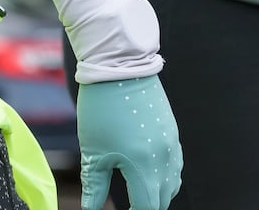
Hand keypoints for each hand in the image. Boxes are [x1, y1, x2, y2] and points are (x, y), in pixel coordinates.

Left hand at [77, 74, 181, 209]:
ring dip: (158, 192)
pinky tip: (149, 172)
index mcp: (144, 167)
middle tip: (130, 203)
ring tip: (139, 192)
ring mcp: (173, 147)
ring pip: (172, 184)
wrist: (119, 70)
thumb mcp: (92, 150)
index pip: (147, 206)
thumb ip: (94, 183)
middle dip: (146, 204)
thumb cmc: (101, 108)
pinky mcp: (174, 135)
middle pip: (162, 199)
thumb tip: (89, 208)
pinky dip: (165, 176)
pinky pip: (175, 166)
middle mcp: (165, 160)